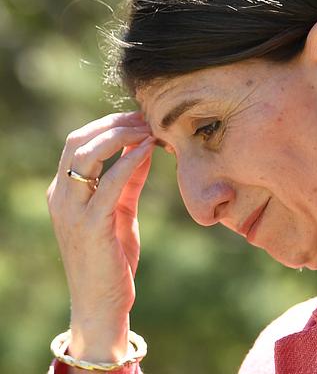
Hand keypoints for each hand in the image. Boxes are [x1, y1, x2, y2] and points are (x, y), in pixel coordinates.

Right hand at [47, 111, 154, 360]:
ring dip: (121, 135)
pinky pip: (109, 182)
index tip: (140, 118)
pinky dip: (129, 160)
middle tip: (147, 118)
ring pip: (86, 154)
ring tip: (150, 128)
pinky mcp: (91, 225)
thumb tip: (143, 147)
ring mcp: (71, 210)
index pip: (79, 142)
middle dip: (114, 123)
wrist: (100, 304)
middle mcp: (61, 196)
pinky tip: (149, 149)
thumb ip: (128, 180)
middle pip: (78, 141)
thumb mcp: (120, 210)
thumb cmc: (111, 257)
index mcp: (64, 192)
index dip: (109, 124)